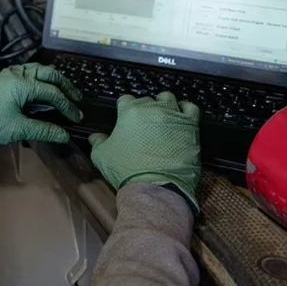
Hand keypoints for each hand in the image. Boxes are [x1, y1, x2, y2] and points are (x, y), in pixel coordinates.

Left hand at [0, 63, 81, 151]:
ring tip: (61, 90)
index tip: (75, 117)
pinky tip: (39, 89)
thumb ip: (44, 130)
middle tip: (75, 97)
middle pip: (47, 73)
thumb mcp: (18, 129)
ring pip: (35, 70)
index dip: (67, 105)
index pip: (52, 92)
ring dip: (50, 79)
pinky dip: (37, 78)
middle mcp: (15, 74)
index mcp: (22, 84)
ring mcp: (6, 75)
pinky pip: (24, 73)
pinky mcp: (0, 80)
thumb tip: (63, 135)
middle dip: (63, 85)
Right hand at [88, 92, 200, 212]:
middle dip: (144, 109)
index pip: (126, 99)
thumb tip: (96, 137)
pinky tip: (180, 116)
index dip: (124, 108)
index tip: (125, 117)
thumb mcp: (102, 157)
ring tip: (162, 117)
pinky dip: (185, 109)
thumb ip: (98, 142)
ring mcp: (173, 115)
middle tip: (143, 124)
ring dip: (163, 105)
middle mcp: (152, 108)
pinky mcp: (190, 126)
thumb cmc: (127, 171)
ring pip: (168, 99)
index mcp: (130, 111)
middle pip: (147, 99)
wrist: (155, 187)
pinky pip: (190, 108)